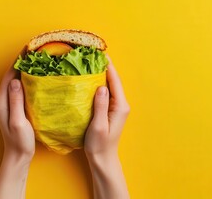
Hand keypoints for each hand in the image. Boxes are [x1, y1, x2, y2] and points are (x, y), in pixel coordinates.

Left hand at [0, 49, 34, 198]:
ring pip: (16, 81)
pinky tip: (38, 78)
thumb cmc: (20, 141)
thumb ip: (16, 101)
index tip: (28, 49)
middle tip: (36, 51)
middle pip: (11, 75)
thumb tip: (16, 80)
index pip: (9, 75)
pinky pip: (20, 88)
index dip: (18, 61)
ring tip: (38, 61)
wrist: (18, 155)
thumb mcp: (18, 121)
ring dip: (25, 70)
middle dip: (22, 62)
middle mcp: (2, 100)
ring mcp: (8, 103)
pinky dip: (27, 79)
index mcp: (2, 101)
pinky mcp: (15, 106)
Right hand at [84, 55, 129, 198]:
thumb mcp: (98, 125)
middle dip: (104, 67)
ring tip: (90, 62)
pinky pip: (105, 92)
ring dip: (101, 74)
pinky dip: (99, 83)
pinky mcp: (110, 110)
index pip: (115, 81)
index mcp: (120, 106)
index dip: (108, 66)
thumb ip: (100, 106)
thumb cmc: (99, 145)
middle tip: (93, 54)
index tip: (101, 53)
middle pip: (113, 81)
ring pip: (109, 86)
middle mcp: (121, 104)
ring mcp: (116, 107)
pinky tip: (89, 79)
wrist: (102, 158)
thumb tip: (101, 87)